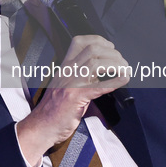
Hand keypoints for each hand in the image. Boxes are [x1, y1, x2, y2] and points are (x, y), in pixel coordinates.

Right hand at [16, 35, 129, 165]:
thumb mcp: (64, 86)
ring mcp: (71, 83)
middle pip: (92, 50)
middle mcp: (67, 71)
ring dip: (116, 65)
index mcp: (65, 67)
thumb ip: (80, 78)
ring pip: (96, 64)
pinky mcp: (75, 98)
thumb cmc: (53, 109)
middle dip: (112, 53)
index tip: (110, 47)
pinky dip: (114, 81)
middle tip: (122, 63)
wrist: (41, 126)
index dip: (98, 40)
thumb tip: (102, 75)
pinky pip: (98, 86)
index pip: (79, 42)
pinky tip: (124, 80)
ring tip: (125, 71)